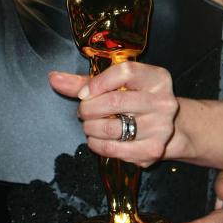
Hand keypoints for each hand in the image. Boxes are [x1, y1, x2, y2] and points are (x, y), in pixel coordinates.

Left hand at [49, 61, 177, 167]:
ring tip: (89, 125)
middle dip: (88, 108)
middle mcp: (163, 101)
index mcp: (157, 78)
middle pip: (115, 101)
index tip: (83, 93)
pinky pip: (115, 149)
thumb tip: (54, 78)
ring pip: (112, 128)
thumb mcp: (116, 86)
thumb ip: (85, 82)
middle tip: (82, 112)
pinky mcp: (153, 150)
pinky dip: (97, 145)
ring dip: (90, 128)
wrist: (168, 129)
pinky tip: (95, 140)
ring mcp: (161, 127)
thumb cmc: (134, 101)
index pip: (125, 72)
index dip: (97, 83)